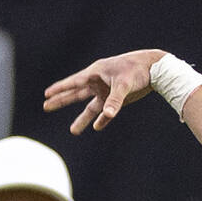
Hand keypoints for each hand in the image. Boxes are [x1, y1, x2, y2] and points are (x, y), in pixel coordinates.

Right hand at [43, 49, 165, 133]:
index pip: (74, 83)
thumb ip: (115, 100)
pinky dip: (103, 119)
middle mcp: (98, 83)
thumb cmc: (137, 70)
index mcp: (96, 73)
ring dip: (83, 119)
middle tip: (46, 106)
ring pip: (91, 107)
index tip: (46, 94)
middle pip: (76, 94)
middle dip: (61, 101)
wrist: (155, 69)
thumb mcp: (124, 84)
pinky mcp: (118, 99)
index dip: (60, 88)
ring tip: (73, 131)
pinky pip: (107, 111)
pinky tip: (97, 127)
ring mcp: (107, 91)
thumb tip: (107, 115)